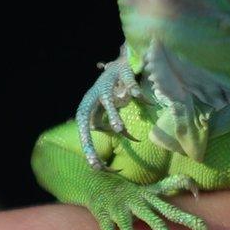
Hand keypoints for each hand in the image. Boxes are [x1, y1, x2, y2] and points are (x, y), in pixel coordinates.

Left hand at [76, 45, 140, 168]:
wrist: (119, 62)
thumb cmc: (111, 90)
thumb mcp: (103, 110)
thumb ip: (105, 124)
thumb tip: (117, 140)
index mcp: (86, 107)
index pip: (82, 131)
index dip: (88, 149)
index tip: (96, 167)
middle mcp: (93, 96)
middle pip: (86, 119)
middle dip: (89, 141)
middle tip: (96, 161)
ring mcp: (106, 84)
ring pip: (108, 101)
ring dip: (114, 115)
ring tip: (120, 129)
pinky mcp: (121, 72)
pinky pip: (129, 84)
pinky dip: (138, 93)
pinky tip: (147, 101)